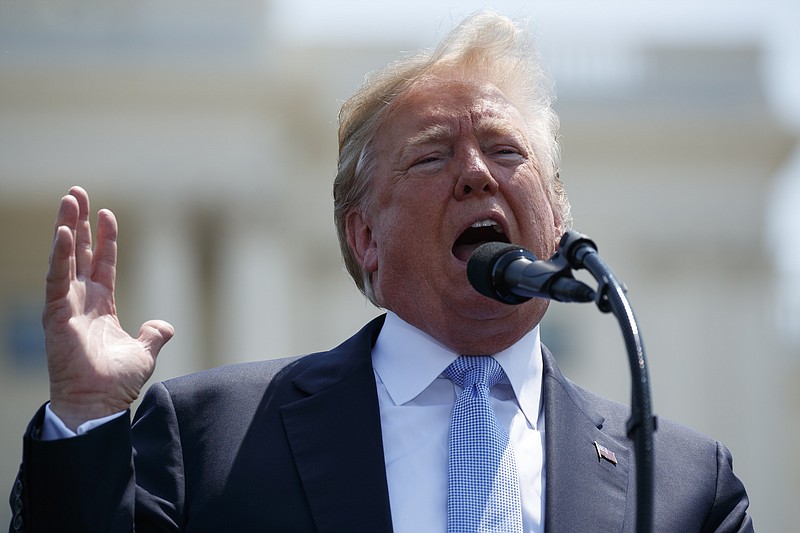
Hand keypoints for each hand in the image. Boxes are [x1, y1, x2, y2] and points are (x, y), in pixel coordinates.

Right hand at [43, 186, 173, 430]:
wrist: (99, 404)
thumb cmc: (115, 382)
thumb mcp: (143, 353)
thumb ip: (153, 335)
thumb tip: (164, 326)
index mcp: (101, 305)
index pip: (103, 263)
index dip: (105, 238)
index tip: (107, 213)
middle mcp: (81, 301)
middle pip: (79, 252)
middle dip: (78, 222)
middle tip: (76, 191)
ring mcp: (66, 305)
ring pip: (65, 257)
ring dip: (66, 226)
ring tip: (69, 197)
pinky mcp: (56, 314)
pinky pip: (57, 279)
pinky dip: (59, 255)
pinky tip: (62, 232)